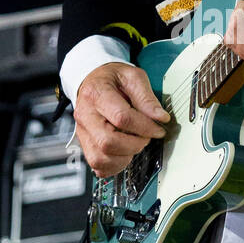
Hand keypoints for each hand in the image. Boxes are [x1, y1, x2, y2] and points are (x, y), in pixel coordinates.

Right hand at [73, 62, 169, 176]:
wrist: (94, 80)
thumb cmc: (113, 78)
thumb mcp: (133, 77)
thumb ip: (147, 97)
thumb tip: (160, 118)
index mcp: (96, 94)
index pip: (121, 117)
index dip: (144, 127)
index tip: (158, 129)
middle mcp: (85, 115)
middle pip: (108, 142)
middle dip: (134, 145)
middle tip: (146, 137)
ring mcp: (83, 131)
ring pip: (100, 158)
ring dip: (124, 157)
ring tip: (135, 144)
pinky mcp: (84, 143)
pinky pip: (97, 165)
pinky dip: (114, 166)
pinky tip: (124, 154)